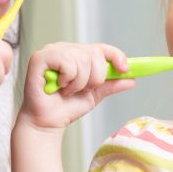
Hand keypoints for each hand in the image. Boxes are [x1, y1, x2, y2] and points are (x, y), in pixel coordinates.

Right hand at [18, 42, 134, 131]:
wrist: (48, 123)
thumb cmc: (66, 107)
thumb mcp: (94, 95)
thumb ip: (111, 84)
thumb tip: (132, 79)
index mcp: (76, 53)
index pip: (101, 48)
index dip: (116, 56)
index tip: (125, 69)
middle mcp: (64, 48)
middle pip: (94, 53)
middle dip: (95, 77)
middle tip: (83, 90)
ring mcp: (51, 51)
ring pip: (82, 59)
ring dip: (79, 82)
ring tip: (68, 91)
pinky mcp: (40, 58)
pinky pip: (67, 62)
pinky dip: (68, 79)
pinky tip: (58, 86)